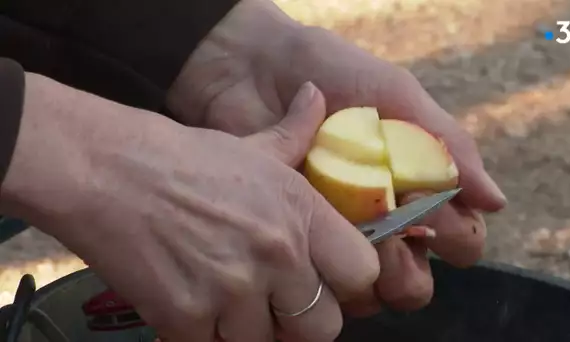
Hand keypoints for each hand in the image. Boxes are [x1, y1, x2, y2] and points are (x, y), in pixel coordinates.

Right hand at [1, 76, 378, 340]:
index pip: (363, 273)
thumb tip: (317, 96)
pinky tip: (189, 304)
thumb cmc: (181, 157)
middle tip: (273, 303)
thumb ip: (296, 132)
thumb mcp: (250, 144)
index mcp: (301, 210)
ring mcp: (233, 288)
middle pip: (324, 327)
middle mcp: (277, 252)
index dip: (346, 284)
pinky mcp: (185, 317)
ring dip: (247, 330)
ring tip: (224, 299)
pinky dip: (202, 335)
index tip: (324, 281)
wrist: (104, 169)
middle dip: (299, 321)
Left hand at [167, 0, 506, 313]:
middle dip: (411, 270)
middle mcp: (385, 222)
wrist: (256, 70)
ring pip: (372, 294)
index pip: (459, 240)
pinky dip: (328, 272)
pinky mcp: (302, 239)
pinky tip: (315, 236)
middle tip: (389, 232)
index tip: (428, 206)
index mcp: (418, 190)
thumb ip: (449, 146)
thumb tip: (497, 202)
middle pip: (417, 282)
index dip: (453, 236)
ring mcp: (341, 235)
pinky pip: (325, 284)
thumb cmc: (334, 76)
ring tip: (350, 233)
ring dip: (370, 276)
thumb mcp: (398, 97)